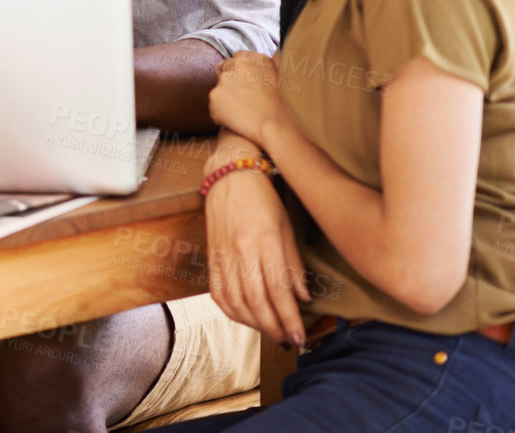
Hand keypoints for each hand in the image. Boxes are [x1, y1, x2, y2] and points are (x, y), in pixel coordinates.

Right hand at [205, 165, 308, 346]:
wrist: (229, 174)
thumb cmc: (262, 197)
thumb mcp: (286, 226)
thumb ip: (293, 264)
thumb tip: (302, 296)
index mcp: (264, 242)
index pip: (278, 291)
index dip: (289, 319)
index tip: (299, 336)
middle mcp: (241, 251)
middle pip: (256, 302)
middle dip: (273, 327)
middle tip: (287, 340)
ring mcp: (223, 254)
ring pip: (235, 301)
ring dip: (253, 324)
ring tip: (269, 331)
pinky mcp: (211, 255)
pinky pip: (218, 292)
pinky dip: (231, 311)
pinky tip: (244, 317)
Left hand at [208, 52, 288, 144]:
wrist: (273, 126)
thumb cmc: (280, 106)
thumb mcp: (278, 78)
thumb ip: (267, 67)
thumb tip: (273, 56)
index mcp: (253, 58)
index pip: (237, 58)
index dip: (239, 72)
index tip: (243, 83)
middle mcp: (237, 64)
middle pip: (224, 69)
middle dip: (229, 83)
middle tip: (241, 99)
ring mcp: (224, 80)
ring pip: (219, 89)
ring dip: (226, 99)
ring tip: (242, 113)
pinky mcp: (214, 96)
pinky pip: (215, 106)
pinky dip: (221, 114)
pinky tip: (236, 121)